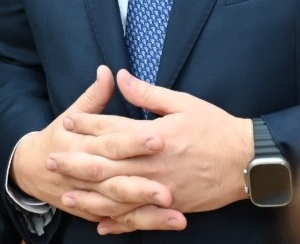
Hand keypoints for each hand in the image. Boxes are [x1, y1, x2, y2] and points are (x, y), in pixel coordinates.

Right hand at [11, 65, 171, 223]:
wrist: (30, 168)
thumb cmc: (57, 136)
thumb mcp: (72, 112)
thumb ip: (94, 96)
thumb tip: (109, 70)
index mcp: (79, 144)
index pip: (110, 141)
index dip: (134, 141)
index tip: (160, 139)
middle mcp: (83, 173)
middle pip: (115, 179)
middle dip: (142, 185)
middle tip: (170, 188)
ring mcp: (89, 196)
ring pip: (119, 205)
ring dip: (148, 211)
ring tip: (175, 210)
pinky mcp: (95, 212)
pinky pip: (120, 220)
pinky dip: (142, 223)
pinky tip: (168, 221)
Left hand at [53, 69, 251, 233]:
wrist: (247, 161)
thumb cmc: (216, 127)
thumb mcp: (182, 103)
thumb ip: (147, 93)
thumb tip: (119, 77)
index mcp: (153, 136)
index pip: (112, 129)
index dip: (87, 125)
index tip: (67, 121)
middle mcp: (152, 165)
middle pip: (107, 164)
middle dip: (77, 162)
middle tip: (51, 161)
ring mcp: (161, 189)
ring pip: (118, 195)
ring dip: (90, 196)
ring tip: (66, 195)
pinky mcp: (171, 206)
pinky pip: (140, 217)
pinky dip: (119, 221)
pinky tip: (101, 223)